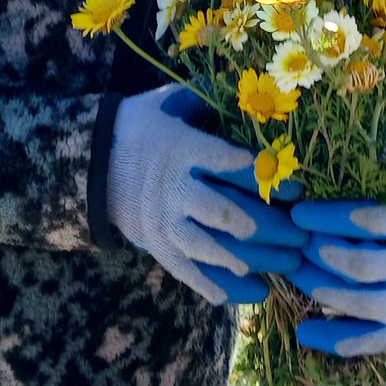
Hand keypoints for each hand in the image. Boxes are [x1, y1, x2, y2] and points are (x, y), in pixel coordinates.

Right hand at [107, 85, 303, 304]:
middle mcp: (173, 188)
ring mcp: (162, 220)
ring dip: (243, 260)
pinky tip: (236, 297)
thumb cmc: (136, 126)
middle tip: (298, 237)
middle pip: (222, 211)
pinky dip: (208, 285)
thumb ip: (203, 96)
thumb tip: (244, 88)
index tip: (297, 189)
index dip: (266, 178)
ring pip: (206, 246)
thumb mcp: (166, 102)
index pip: (230, 164)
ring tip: (276, 269)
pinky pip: (182, 270)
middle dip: (265, 227)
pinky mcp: (153, 244)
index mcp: (181, 149)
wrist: (86, 162)